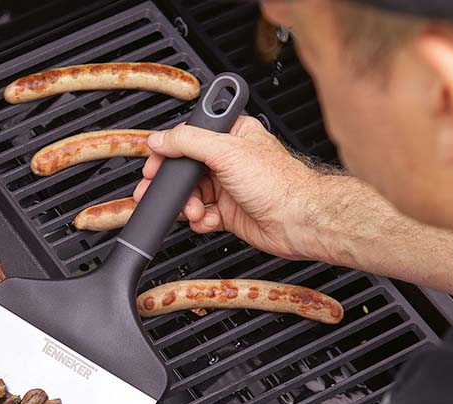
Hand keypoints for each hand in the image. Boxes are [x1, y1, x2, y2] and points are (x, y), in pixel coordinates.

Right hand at [133, 115, 331, 261]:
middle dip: (174, 186)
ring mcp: (228, 187)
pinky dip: (200, 220)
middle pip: (186, 170)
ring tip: (195, 210)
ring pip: (191, 195)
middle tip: (157, 191)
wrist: (297, 221)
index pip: (190, 137)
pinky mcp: (229, 212)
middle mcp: (229, 159)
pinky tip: (209, 220)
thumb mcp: (226, 151)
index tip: (154, 164)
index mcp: (232, 135)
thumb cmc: (278, 183)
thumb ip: (188, 142)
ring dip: (188, 205)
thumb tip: (159, 139)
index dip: (169, 151)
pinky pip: (202, 215)